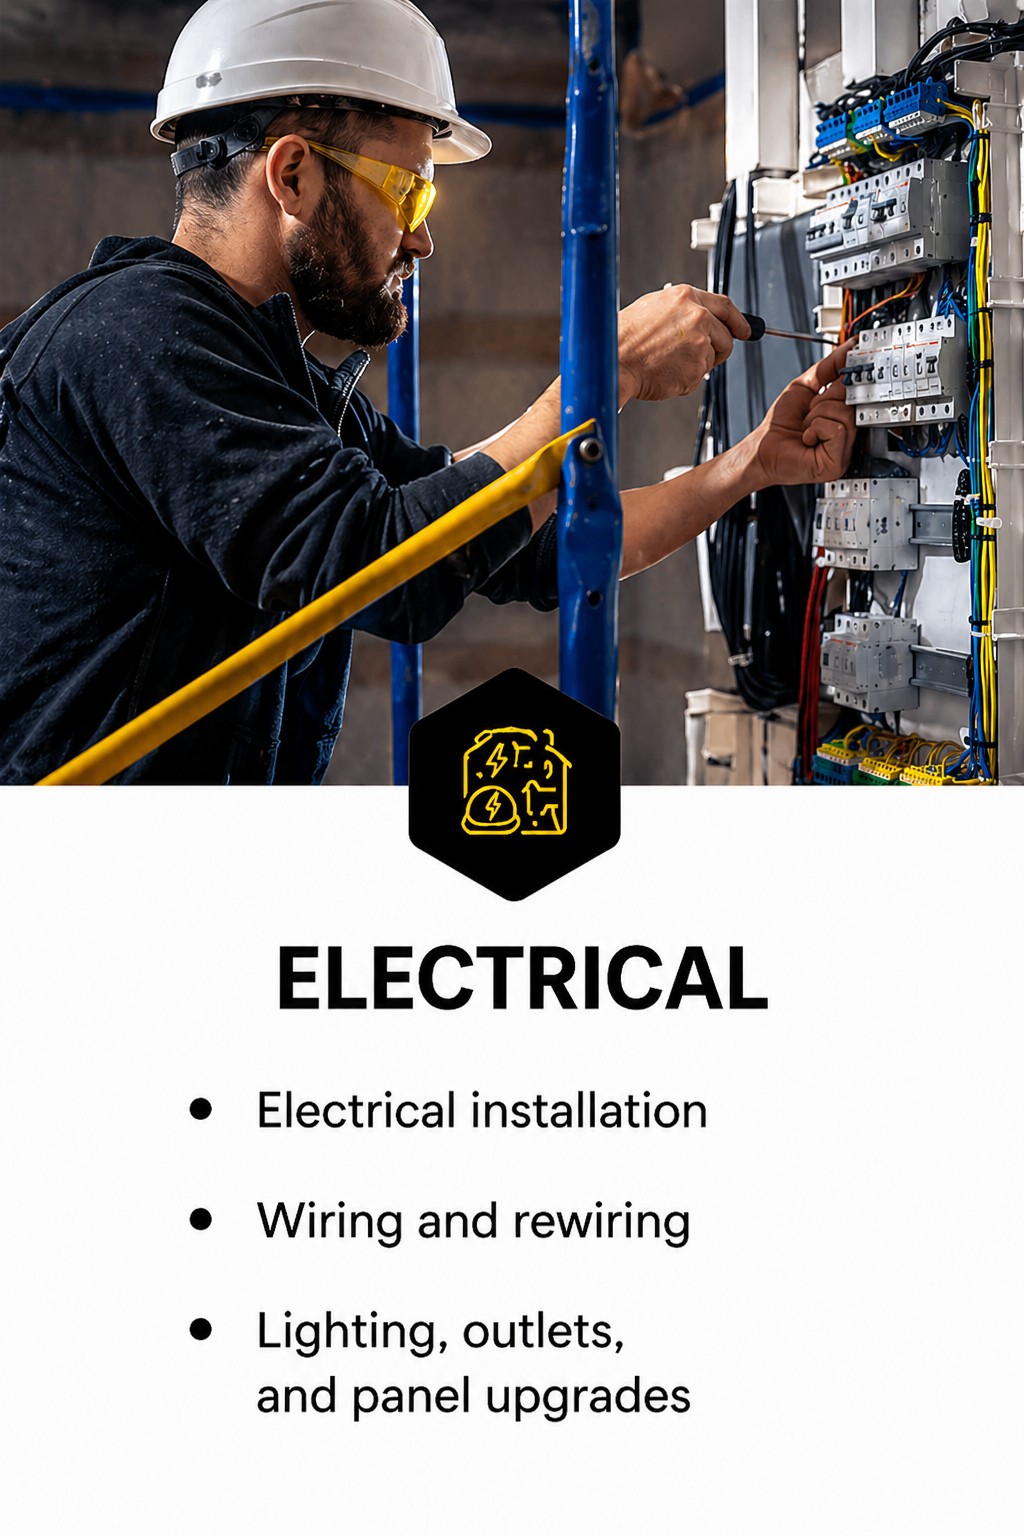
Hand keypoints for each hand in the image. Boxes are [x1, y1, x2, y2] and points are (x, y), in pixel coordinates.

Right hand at [618, 284, 750, 403]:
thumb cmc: (624, 338)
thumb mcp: (654, 309)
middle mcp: (698, 316)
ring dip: (696, 365)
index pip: (725, 306)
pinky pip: (699, 377)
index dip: (738, 321)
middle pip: (726, 336)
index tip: (744, 330)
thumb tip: (701, 319)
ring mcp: (699, 342)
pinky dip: (685, 380)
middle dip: (718, 350)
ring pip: (712, 359)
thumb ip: (682, 311)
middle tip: (701, 358)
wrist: (612, 360)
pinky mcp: (696, 367)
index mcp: (686, 297)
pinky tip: (665, 372)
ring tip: (669, 363)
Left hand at [750, 341, 856, 486]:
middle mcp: (848, 434)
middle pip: (854, 400)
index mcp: (844, 417)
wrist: (761, 449)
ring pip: (844, 414)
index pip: (861, 390)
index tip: (853, 361)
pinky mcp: (836, 463)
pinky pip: (836, 430)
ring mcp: (844, 450)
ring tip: (806, 425)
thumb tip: (849, 347)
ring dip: (817, 414)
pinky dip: (815, 427)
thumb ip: (829, 367)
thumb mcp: (805, 387)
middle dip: (826, 397)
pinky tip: (807, 437)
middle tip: (811, 408)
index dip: (853, 377)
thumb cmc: (780, 424)